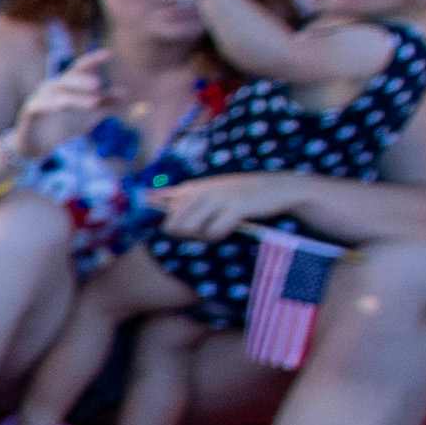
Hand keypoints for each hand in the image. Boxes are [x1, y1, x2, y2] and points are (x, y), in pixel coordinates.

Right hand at [10, 56, 113, 162]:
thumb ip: (104, 105)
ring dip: (76, 98)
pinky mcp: (29, 111)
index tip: (109, 54)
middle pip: (68, 79)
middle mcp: (53, 87)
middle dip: (83, 80)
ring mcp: (39, 98)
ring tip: (94, 103)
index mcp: (68, 86)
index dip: (93, 60)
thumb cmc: (64, 127)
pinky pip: (40, 106)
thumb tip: (125, 94)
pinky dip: (52, 105)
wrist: (37, 146)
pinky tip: (63, 107)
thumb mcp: (88, 117)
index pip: (80, 68)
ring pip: (59, 94)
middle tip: (99, 84)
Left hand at [150, 171, 306, 241]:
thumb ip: (178, 194)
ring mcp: (216, 197)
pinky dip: (219, 236)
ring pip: (190, 230)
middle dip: (186, 235)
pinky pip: (213, 232)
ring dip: (203, 236)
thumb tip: (148, 196)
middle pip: (172, 226)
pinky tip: (230, 228)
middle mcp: (199, 190)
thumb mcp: (206, 189)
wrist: (277, 188)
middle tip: (206, 230)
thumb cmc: (239, 193)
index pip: (161, 210)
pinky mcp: (234, 206)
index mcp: (190, 188)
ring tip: (218, 228)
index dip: (172, 225)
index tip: (186, 225)